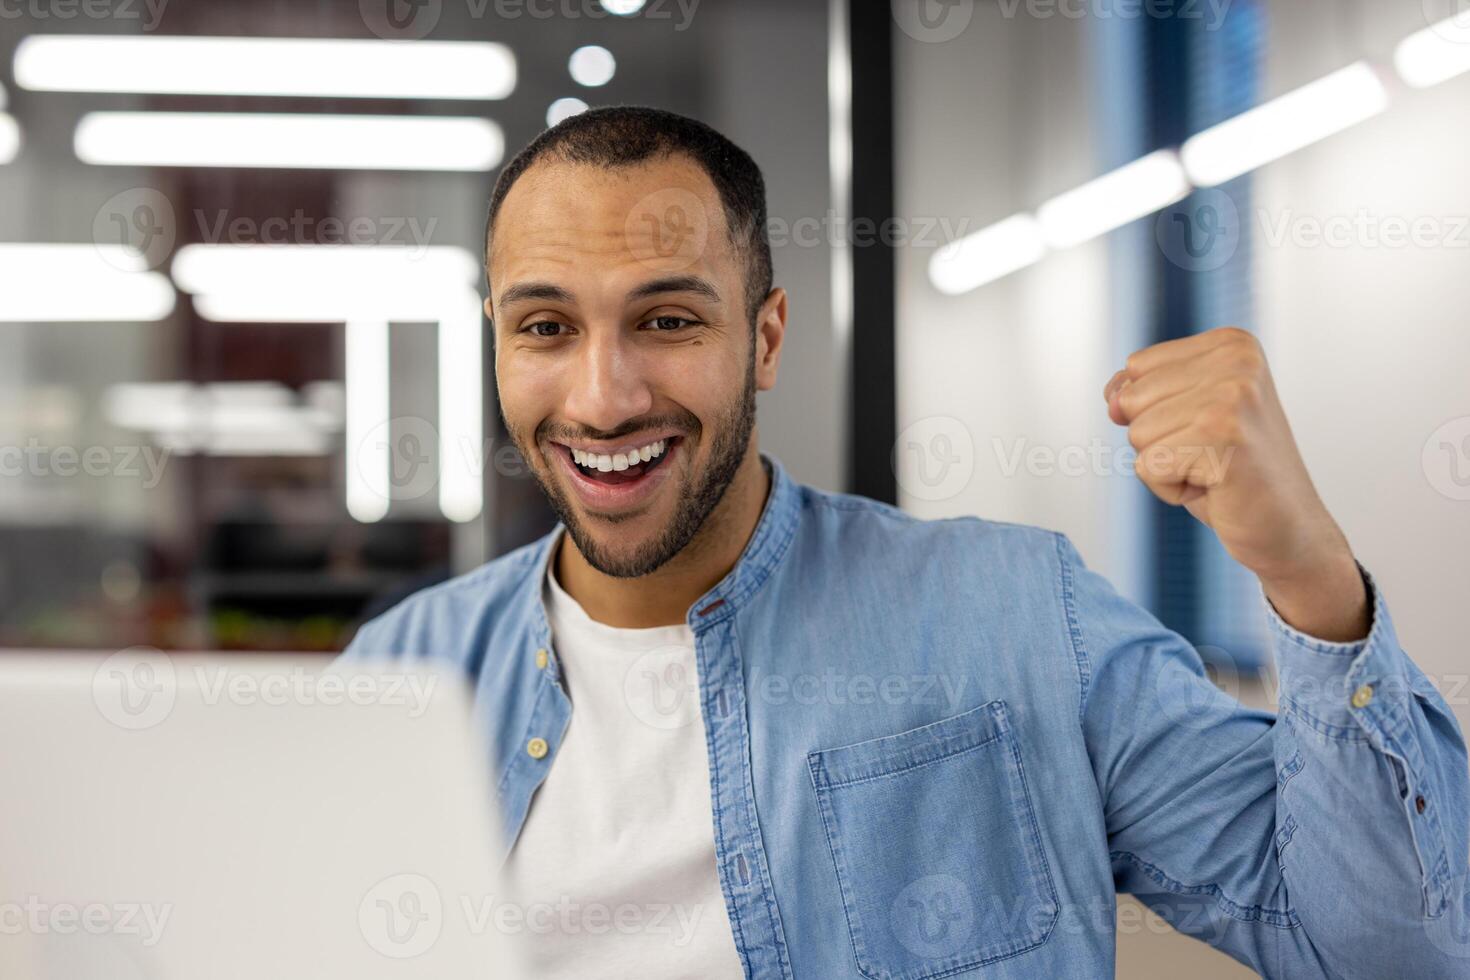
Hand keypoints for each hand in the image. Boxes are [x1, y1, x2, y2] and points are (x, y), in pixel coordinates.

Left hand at [1105, 327, 1368, 640]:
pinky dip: (1170, 489)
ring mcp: (1233, 398)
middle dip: (1157, 439)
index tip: (1206, 429)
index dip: (1155, 410)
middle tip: (1210, 454)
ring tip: (1213, 470)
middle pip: (1131, 399)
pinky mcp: (1223, 439)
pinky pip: (1148, 467)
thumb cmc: (1231, 470)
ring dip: (1165, 465)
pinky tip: (1214, 488)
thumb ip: (1140, 391)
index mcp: (1231, 344)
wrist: (1288, 527)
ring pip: (1137, 434)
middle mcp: (1237, 361)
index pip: (1136, 368)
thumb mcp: (1182, 416)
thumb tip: (1113, 398)